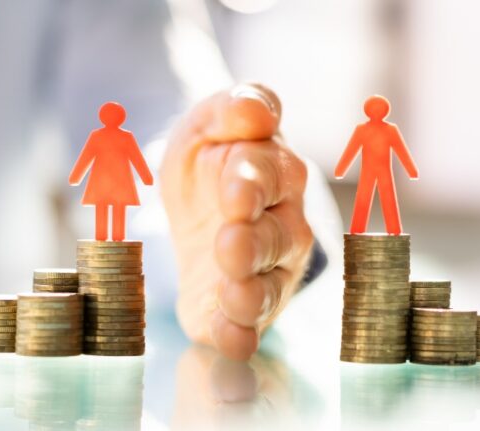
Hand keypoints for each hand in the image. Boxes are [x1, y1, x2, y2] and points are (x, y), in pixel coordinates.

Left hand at [160, 84, 313, 359]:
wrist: (197, 215)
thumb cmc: (210, 164)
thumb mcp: (206, 127)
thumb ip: (230, 111)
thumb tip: (253, 110)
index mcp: (274, 172)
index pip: (273, 174)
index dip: (255, 182)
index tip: (236, 189)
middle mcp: (282, 224)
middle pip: (278, 235)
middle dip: (254, 240)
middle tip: (230, 241)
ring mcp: (267, 270)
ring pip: (270, 283)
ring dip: (251, 291)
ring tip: (231, 291)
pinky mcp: (243, 308)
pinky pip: (248, 325)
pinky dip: (238, 333)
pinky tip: (229, 339)